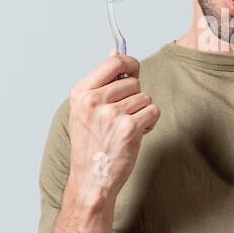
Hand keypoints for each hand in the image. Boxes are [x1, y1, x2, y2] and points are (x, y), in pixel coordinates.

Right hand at [66, 53, 160, 202]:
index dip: (129, 64)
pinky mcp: (129, 128)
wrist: (92, 179)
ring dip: (141, 112)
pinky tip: (135, 135)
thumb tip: (116, 53)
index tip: (133, 72)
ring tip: (126, 128)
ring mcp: (111, 114)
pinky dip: (149, 123)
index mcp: (80, 93)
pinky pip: (153, 111)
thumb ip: (101, 82)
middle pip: (133, 81)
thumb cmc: (90, 146)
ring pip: (145, 97)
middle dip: (134, 97)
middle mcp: (93, 101)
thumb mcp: (85, 111)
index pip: (113, 62)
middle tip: (122, 116)